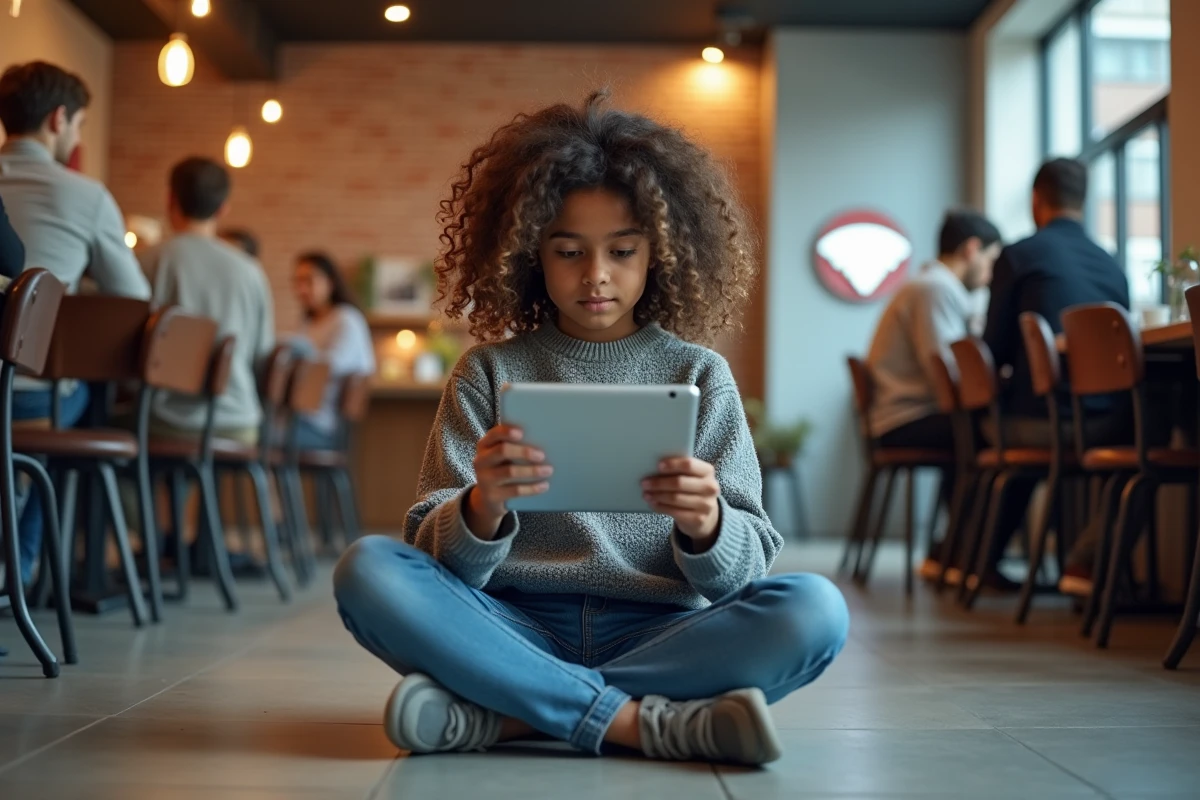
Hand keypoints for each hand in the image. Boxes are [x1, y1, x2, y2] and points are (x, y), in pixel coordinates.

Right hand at [465, 425, 551, 539]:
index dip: (507, 432)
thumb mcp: (501, 456)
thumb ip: (514, 446)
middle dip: (524, 452)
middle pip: (502, 451)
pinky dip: (532, 488)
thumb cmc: (501, 468)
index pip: (494, 434)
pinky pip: (515, 490)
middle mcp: (481, 461)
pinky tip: (544, 485)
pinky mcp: (492, 496)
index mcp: (484, 445)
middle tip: (542, 455)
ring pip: (510, 471)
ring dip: (532, 470)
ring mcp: (484, 479)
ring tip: (548, 470)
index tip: (522, 433)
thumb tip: (541, 442)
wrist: (489, 498)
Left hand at [642, 457, 720, 542]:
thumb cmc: (692, 490)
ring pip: (675, 498)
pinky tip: (653, 503)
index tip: (658, 465)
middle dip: (659, 483)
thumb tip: (653, 469)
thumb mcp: (692, 478)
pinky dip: (660, 507)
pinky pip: (675, 512)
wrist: (706, 515)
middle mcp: (710, 487)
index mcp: (707, 471)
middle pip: (680, 482)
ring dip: (657, 495)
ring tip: (646, 493)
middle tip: (644, 482)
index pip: (689, 465)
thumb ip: (679, 471)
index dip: (672, 465)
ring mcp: (706, 505)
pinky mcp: (699, 519)